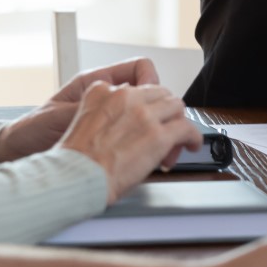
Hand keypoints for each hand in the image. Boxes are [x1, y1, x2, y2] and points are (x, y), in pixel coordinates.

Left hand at [0, 58, 161, 162]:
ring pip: (150, 114)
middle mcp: (108, 95)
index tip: (156, 103)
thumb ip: (87, 107)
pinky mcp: (110, 135)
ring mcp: (111, 113)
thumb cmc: (32, 130)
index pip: (140, 68)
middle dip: (165, 112)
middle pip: (153, 92)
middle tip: (169, 133)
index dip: (152, 81)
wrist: (18, 151)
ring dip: (160, 130)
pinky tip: (147, 159)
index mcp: (97, 82)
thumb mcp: (60, 115)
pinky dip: (148, 145)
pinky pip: (139, 134)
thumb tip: (115, 101)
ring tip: (161, 152)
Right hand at [53, 82, 202, 200]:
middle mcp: (125, 96)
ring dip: (177, 121)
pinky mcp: (158, 135)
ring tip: (178, 138)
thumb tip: (123, 124)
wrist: (74, 179)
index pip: (135, 88)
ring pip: (176, 106)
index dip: (143, 104)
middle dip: (163, 110)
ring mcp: (144, 114)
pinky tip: (191, 145)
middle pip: (159, 93)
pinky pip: (187, 128)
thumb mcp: (80, 122)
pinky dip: (192, 137)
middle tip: (163, 128)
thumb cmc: (74, 162)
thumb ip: (104, 114)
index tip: (145, 116)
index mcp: (102, 91)